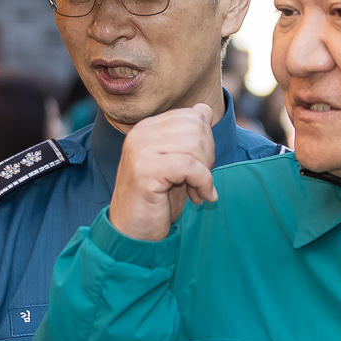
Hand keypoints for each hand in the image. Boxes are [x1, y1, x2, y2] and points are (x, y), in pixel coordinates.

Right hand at [107, 104, 217, 243]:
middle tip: (199, 180)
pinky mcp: (145, 170)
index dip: (206, 142)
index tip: (200, 167)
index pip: (193, 116)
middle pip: (197, 128)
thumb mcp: (176, 163)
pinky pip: (190, 166)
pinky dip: (203, 183)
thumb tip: (204, 109)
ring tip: (197, 190)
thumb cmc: (156, 199)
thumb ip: (188, 137)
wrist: (132, 231)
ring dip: (205, 172)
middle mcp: (140, 134)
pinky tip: (200, 198)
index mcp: (147, 128)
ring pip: (195, 144)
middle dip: (207, 156)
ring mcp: (140, 150)